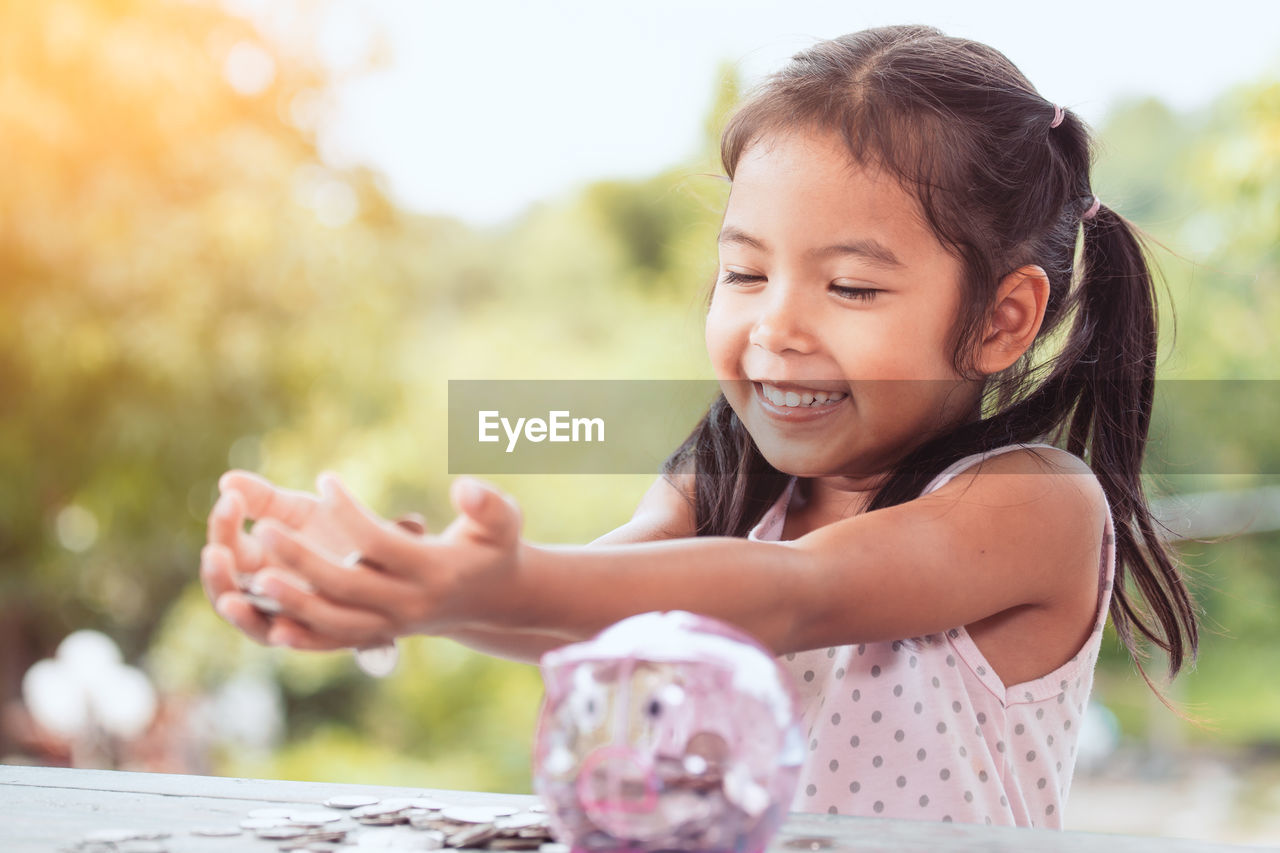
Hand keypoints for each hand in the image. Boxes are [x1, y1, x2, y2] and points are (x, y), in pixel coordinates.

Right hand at [201, 470, 395, 647]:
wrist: (393, 561)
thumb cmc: (339, 533)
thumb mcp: (301, 512)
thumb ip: (266, 498)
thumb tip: (227, 480)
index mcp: (257, 562)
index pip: (225, 548)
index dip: (223, 526)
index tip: (231, 499)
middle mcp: (267, 595)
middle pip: (227, 591)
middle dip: (217, 574)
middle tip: (215, 552)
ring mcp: (293, 618)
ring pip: (255, 625)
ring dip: (240, 612)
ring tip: (238, 596)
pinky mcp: (324, 634)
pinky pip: (300, 643)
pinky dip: (286, 638)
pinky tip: (279, 631)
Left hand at [202, 471, 524, 649]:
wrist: (496, 599)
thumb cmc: (496, 548)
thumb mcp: (503, 521)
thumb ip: (489, 504)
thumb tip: (465, 488)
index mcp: (434, 571)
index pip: (380, 542)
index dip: (348, 511)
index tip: (324, 479)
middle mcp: (410, 604)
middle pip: (346, 584)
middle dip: (301, 558)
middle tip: (262, 530)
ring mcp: (392, 625)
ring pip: (334, 620)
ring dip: (292, 601)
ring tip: (253, 576)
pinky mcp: (380, 635)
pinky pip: (335, 642)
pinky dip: (303, 637)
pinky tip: (269, 624)